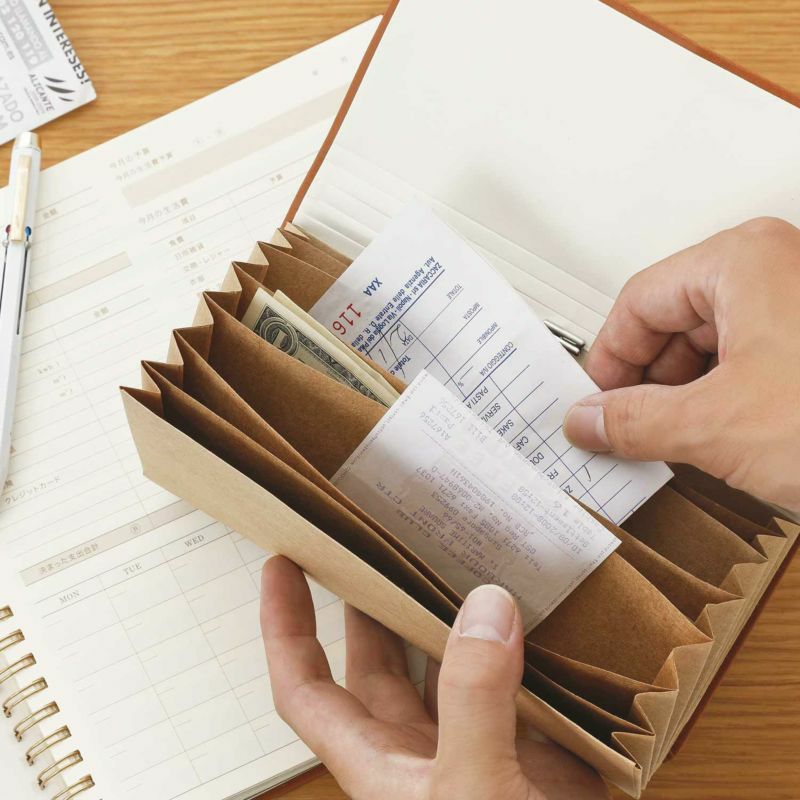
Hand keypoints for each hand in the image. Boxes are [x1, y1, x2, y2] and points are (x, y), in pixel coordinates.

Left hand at [260, 556, 608, 799]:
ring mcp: (475, 744)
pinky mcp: (529, 745)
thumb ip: (473, 700)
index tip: (279, 567)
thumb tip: (484, 608)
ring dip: (444, 614)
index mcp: (380, 761)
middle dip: (365, 601)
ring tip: (445, 553)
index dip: (283, 628)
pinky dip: (517, 640)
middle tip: (369, 538)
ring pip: (444, 662)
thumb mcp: (473, 787)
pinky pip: (514, 677)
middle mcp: (420, 747)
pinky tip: (527, 599)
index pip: (305, 686)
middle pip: (374, 661)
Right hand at [563, 217, 799, 510]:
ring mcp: (797, 307)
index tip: (593, 406)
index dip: (607, 360)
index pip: (638, 302)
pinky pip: (744, 364)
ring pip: (708, 346)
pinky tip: (714, 440)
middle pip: (672, 321)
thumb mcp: (718, 425)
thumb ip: (634, 421)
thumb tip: (588, 420)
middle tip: (624, 431)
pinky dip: (718, 403)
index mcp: (743, 261)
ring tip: (669, 443)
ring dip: (680, 398)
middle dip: (645, 383)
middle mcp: (773, 271)